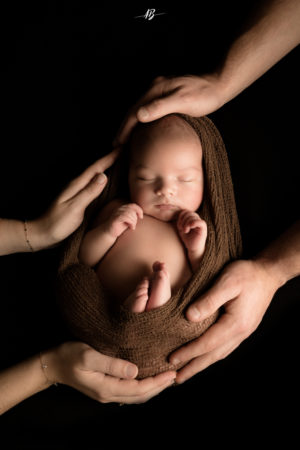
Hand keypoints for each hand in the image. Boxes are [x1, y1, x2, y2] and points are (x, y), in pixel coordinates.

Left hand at [30, 149, 119, 249]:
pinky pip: (94, 186)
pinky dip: (102, 181)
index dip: (109, 158)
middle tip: (123, 151)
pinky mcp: (78, 201)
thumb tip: (104, 175)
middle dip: (109, 160)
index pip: (96, 168)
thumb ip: (89, 192)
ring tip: (118, 163)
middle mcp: (77, 186)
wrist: (43, 234)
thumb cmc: (58, 223)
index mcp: (77, 185)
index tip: (122, 148)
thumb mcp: (75, 207)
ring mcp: (77, 193)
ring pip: (95, 177)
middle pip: (96, 169)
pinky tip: (107, 183)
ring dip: (106, 169)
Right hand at [46, 342, 175, 403]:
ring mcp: (106, 393)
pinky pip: (129, 391)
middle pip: (140, 396)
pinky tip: (147, 378)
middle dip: (159, 387)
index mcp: (106, 387)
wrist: (53, 364)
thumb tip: (135, 371)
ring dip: (152, 388)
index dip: (157, 383)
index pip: (139, 389)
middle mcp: (108, 394)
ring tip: (166, 379)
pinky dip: (142, 387)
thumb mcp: (90, 356)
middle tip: (176, 377)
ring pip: (135, 396)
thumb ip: (112, 364)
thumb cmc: (70, 356)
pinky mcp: (105, 388)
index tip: (172, 374)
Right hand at [106, 203, 142, 238]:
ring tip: (132, 227)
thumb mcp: (128, 220)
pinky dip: (131, 223)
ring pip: (130, 214)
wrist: (110, 233)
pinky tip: (131, 227)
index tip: (141, 217)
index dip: (139, 210)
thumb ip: (133, 216)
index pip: (133, 205)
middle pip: (132, 210)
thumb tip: (140, 214)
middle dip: (135, 218)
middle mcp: (119, 209)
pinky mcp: (115, 219)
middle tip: (134, 225)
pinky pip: (126, 217)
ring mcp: (117, 213)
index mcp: (123, 208)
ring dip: (134, 221)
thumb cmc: (120, 227)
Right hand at [113, 74, 224, 145]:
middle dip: (124, 128)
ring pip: (139, 111)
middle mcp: (155, 89)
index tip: (117, 143)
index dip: (125, 128)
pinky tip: (141, 132)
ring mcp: (160, 92)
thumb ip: (160, 107)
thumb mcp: (183, 102)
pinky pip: (148, 111)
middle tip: (116, 145)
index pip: (134, 111)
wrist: (218, 87)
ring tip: (124, 141)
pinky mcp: (166, 97)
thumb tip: (139, 115)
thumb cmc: (204, 95)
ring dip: (131, 126)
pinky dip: (141, 123)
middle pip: (134, 111)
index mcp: (156, 89)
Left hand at [169, 259, 280, 383]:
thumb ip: (209, 300)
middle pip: (213, 355)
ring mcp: (243, 332)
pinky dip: (211, 355)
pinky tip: (204, 356)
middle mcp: (240, 333)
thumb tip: (189, 317)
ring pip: (219, 354)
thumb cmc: (246, 274)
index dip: (188, 352)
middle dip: (193, 367)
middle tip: (176, 379)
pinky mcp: (242, 328)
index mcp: (235, 324)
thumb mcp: (227, 282)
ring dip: (202, 364)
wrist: (268, 273)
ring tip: (187, 372)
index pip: (207, 343)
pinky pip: (224, 347)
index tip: (171, 359)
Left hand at [176, 209, 206, 255]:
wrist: (193, 248)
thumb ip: (180, 221)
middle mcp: (197, 219)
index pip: (185, 211)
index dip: (180, 217)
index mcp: (192, 219)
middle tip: (182, 229)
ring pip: (193, 216)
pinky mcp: (203, 228)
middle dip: (183, 220)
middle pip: (188, 213)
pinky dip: (194, 223)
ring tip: (185, 231)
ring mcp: (200, 223)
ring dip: (186, 223)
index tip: (179, 226)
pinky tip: (190, 228)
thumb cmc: (187, 239)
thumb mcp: (181, 229)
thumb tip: (179, 213)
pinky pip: (200, 222)